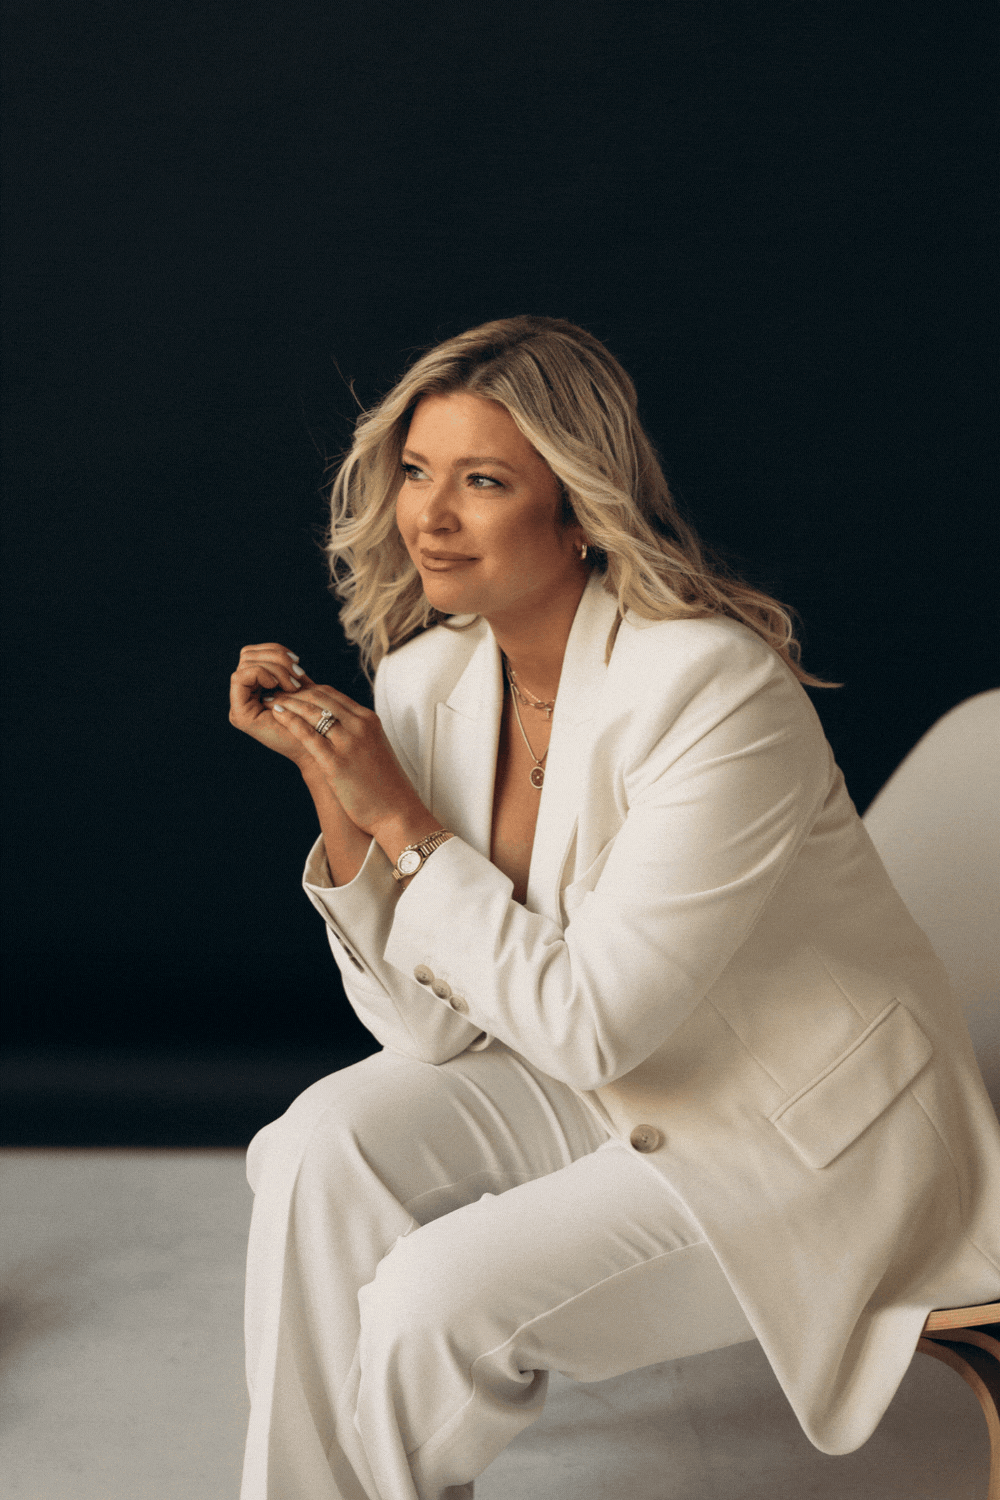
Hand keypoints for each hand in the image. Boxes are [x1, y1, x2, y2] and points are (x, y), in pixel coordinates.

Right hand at [229, 643, 314, 763]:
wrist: (317, 748)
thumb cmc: (312, 720)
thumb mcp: (300, 688)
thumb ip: (288, 670)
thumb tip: (284, 654)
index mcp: (256, 687)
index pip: (254, 653)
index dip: (276, 651)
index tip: (298, 665)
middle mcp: (244, 695)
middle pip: (247, 654)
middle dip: (276, 658)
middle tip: (297, 675)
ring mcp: (239, 705)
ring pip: (245, 663)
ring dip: (274, 668)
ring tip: (292, 685)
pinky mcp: (239, 714)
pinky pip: (240, 678)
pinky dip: (261, 674)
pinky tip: (278, 687)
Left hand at [264, 683, 430, 840]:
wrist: (396, 812)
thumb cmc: (385, 785)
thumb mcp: (375, 748)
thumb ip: (357, 733)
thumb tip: (336, 726)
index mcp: (369, 720)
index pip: (332, 694)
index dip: (307, 690)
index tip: (290, 693)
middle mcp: (360, 725)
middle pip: (320, 697)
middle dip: (293, 692)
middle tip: (274, 692)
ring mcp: (348, 742)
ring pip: (311, 711)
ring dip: (287, 703)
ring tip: (271, 702)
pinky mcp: (336, 762)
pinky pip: (307, 734)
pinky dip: (290, 721)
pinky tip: (277, 717)